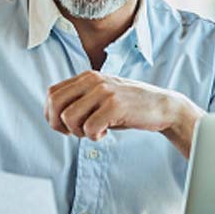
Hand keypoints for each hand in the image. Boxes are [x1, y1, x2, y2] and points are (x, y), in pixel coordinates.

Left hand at [44, 71, 203, 157]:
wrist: (162, 106)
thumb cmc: (128, 106)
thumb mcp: (100, 96)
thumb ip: (79, 99)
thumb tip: (52, 115)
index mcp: (86, 77)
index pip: (52, 93)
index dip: (51, 114)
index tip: (64, 126)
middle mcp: (92, 80)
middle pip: (55, 104)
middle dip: (58, 124)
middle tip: (75, 132)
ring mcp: (104, 92)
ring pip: (69, 118)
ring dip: (79, 132)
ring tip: (94, 131)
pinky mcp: (115, 106)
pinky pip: (89, 128)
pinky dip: (94, 136)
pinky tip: (105, 133)